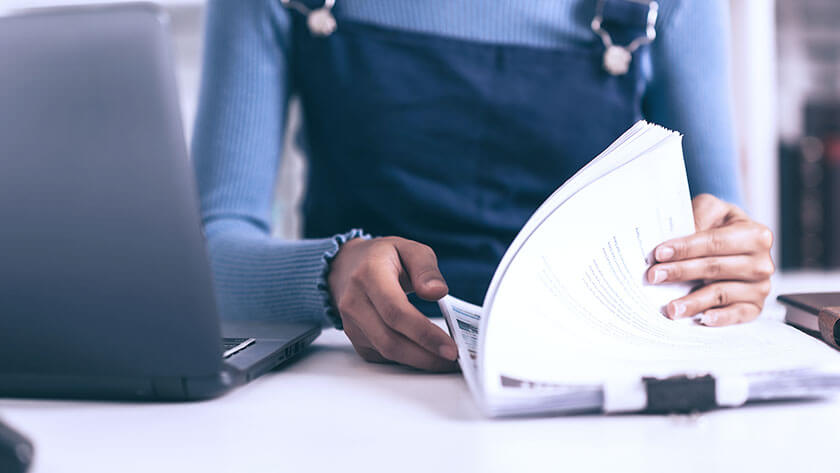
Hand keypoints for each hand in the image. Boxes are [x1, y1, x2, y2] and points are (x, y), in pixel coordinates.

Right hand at [328, 237, 458, 370]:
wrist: (347, 265)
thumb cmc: (382, 257)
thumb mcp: (409, 249)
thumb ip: (426, 269)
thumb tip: (437, 291)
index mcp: (369, 275)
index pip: (396, 312)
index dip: (424, 333)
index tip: (450, 347)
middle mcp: (355, 301)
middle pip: (390, 340)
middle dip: (425, 355)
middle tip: (453, 358)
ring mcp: (351, 322)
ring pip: (386, 352)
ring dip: (418, 361)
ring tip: (444, 359)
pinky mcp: (354, 337)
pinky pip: (382, 356)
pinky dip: (406, 359)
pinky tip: (425, 355)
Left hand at [647, 194, 773, 325]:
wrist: (736, 241)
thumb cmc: (721, 226)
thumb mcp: (711, 210)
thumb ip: (699, 215)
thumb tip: (680, 236)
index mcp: (755, 235)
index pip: (714, 242)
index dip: (685, 248)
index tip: (660, 253)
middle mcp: (761, 263)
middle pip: (714, 268)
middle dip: (681, 272)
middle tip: (654, 277)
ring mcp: (759, 287)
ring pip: (721, 294)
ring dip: (693, 301)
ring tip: (670, 307)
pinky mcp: (754, 307)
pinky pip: (737, 315)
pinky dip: (720, 318)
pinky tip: (702, 319)